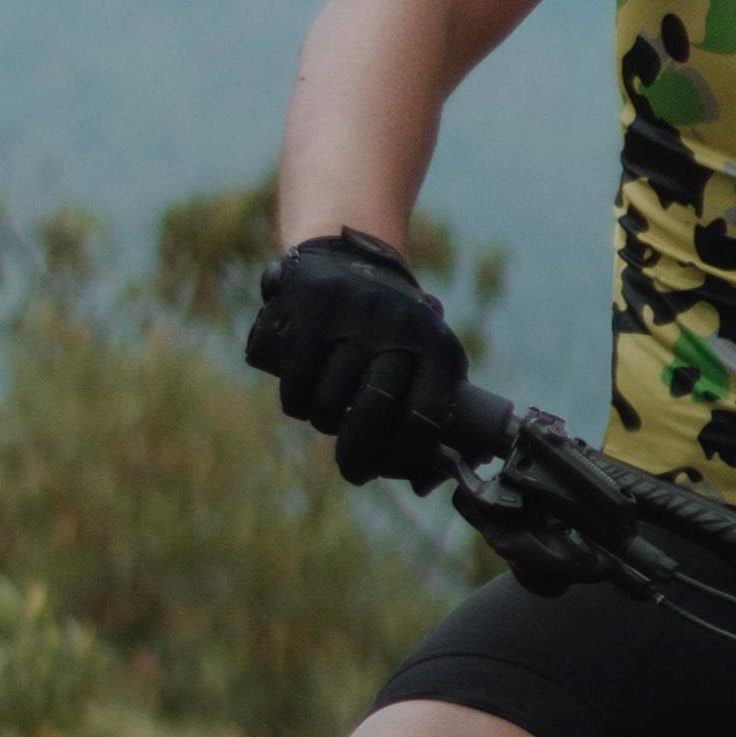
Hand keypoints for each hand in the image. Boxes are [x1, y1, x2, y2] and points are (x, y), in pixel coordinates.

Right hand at [245, 230, 471, 491]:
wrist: (347, 255)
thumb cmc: (392, 330)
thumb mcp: (422, 355)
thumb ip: (425, 409)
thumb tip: (422, 480)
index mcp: (439, 343)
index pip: (427, 416)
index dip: (404, 454)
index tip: (386, 470)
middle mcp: (401, 326)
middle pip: (374, 415)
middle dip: (359, 455)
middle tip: (353, 470)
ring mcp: (355, 317)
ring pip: (330, 404)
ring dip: (325, 423)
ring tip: (328, 416)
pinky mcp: (311, 312)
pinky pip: (297, 385)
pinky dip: (297, 403)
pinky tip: (302, 402)